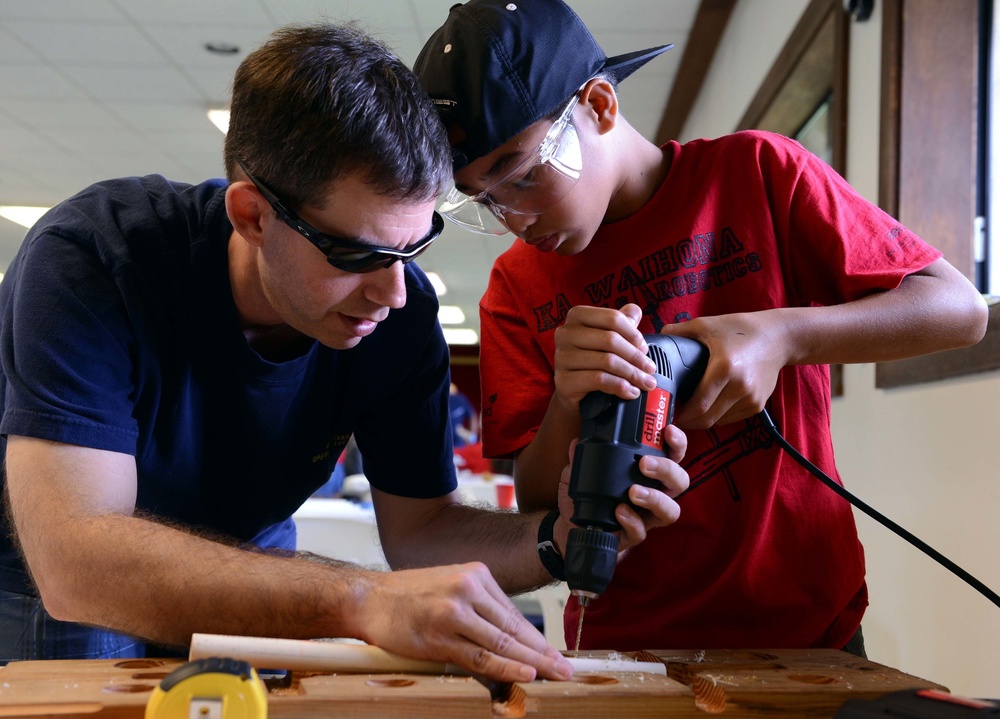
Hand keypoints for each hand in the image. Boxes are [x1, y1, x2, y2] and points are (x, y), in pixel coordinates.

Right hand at [358, 563, 573, 682]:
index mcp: (475, 574)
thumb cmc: (408, 595)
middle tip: (567, 668)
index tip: (555, 653)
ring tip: (555, 674)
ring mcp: (453, 612)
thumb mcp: (450, 584)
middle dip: (543, 651)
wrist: (369, 598)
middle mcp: (467, 588)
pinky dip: (505, 666)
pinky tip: (525, 672)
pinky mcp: (439, 636)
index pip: (514, 612)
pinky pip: (479, 656)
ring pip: (501, 642)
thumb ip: (479, 605)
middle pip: (513, 627)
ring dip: (532, 662)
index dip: (537, 637)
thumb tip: (510, 636)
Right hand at [552, 304, 657, 415]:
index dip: (634, 334)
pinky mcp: (562, 380)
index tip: (645, 349)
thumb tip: (634, 311)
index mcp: (577, 316)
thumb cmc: (593, 360)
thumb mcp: (608, 337)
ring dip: (632, 374)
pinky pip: (598, 379)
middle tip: (650, 369)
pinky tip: (630, 392)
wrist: (574, 392)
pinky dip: (619, 386)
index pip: (612, 318)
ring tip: (646, 383)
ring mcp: (561, 357)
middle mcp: (565, 333)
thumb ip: (621, 322)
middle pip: (610, 339)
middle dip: (636, 356)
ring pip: (606, 361)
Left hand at [553, 426, 688, 555]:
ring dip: (655, 498)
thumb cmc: (587, 498)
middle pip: (680, 481)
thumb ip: (580, 459)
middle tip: (644, 463)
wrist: (573, 528)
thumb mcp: (579, 473)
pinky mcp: (634, 535)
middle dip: (667, 469)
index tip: (669, 431)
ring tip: (633, 491)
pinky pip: (642, 531)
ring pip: (671, 510)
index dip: (677, 443)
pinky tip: (619, 511)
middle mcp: (654, 494)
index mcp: (648, 474)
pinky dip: (632, 521)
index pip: (672, 456)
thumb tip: (576, 442)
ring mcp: (646, 517)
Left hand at [660, 312, 789, 428]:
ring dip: (704, 419)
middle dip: (689, 421)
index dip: (682, 414)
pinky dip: (719, 415)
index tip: (670, 411)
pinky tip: (711, 404)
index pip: (698, 406)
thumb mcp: (707, 324)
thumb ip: (680, 332)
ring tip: (692, 408)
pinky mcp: (758, 404)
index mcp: (725, 369)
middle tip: (677, 414)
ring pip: (719, 421)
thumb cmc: (741, 329)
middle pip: (707, 419)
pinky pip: (732, 418)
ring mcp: (751, 398)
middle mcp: (740, 388)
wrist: (778, 337)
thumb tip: (659, 335)